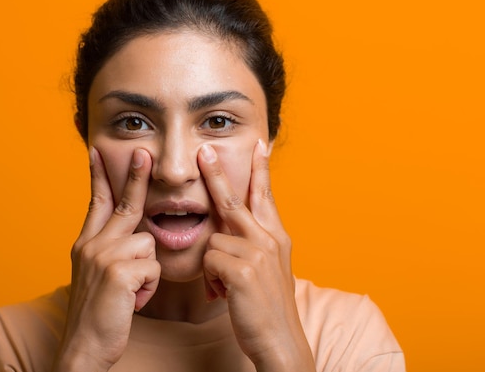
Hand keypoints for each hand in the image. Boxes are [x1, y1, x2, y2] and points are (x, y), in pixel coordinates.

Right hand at [52, 147, 160, 371]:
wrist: (84, 347)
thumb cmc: (98, 313)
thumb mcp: (96, 275)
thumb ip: (109, 250)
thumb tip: (132, 233)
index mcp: (86, 243)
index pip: (96, 202)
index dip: (98, 176)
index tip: (96, 152)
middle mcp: (92, 244)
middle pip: (123, 203)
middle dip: (134, 176)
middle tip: (143, 151)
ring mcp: (103, 256)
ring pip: (148, 244)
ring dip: (147, 272)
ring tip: (130, 293)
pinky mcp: (118, 271)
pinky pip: (153, 268)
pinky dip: (148, 289)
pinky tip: (131, 301)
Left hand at [199, 140, 314, 371]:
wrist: (281, 341)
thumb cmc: (268, 306)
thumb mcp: (268, 269)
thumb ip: (252, 245)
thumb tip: (227, 231)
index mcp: (276, 236)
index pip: (265, 195)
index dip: (261, 169)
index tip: (259, 144)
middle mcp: (269, 238)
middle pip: (235, 198)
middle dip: (216, 173)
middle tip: (203, 150)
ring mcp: (257, 252)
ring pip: (213, 240)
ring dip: (214, 267)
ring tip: (229, 288)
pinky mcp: (243, 269)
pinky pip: (210, 261)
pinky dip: (212, 281)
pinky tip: (226, 295)